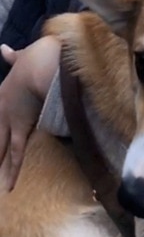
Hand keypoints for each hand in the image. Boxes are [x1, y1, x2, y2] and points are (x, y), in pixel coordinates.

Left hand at [0, 36, 60, 191]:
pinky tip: (7, 187)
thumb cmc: (40, 56)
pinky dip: (11, 171)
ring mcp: (8, 119)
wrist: (46, 64)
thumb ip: (14, 56)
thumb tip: (4, 49)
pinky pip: (15, 154)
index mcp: (3, 91)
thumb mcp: (23, 55)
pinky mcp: (21, 128)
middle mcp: (1, 108)